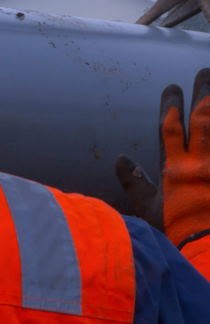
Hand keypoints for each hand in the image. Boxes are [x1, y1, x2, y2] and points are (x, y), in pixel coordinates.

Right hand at [116, 68, 209, 247]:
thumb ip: (134, 183)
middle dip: (203, 93)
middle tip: (205, 71)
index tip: (172, 87)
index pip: (170, 129)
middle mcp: (199, 164)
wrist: (206, 252)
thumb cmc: (177, 235)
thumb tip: (121, 159)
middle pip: (202, 120)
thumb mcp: (149, 211)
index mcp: (175, 170)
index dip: (171, 106)